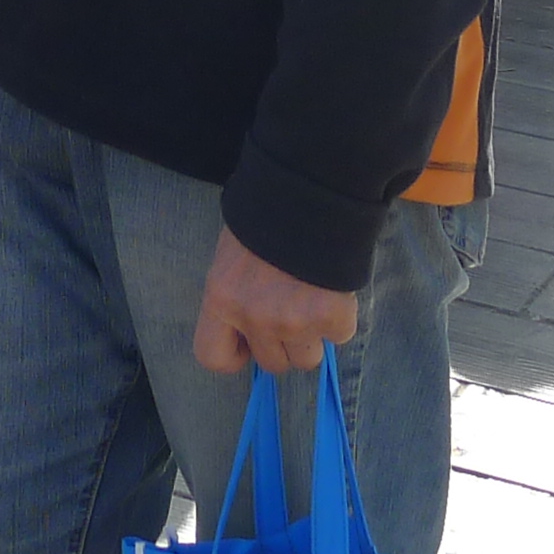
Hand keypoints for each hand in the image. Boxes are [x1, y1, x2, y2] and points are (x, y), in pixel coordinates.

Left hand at [191, 226, 356, 375]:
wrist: (309, 190)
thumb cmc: (265, 216)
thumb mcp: (233, 256)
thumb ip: (238, 296)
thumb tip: (253, 331)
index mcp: (221, 300)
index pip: (213, 357)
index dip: (235, 355)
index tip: (249, 343)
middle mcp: (254, 318)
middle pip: (272, 363)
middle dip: (283, 343)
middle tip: (291, 309)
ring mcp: (294, 322)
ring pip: (308, 358)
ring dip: (313, 335)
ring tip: (313, 297)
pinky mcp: (331, 317)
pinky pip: (341, 335)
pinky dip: (341, 317)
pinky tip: (334, 288)